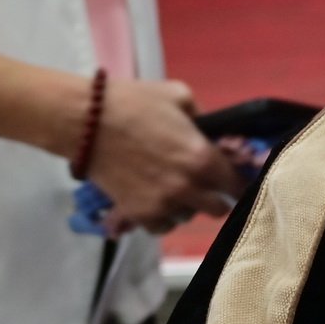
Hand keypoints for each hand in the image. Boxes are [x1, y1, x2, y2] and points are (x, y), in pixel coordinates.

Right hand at [87, 80, 242, 235]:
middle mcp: (188, 187)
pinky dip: (163, 218)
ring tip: (176, 190)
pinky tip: (158, 202)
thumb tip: (210, 132)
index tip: (235, 180)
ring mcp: (162, 204)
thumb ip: (203, 117)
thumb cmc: (133, 103)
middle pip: (219, 208)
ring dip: (188, 207)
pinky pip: (162, 227)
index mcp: (203, 158)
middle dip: (217, 197)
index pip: (238, 184)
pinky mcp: (137, 214)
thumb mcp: (179, 96)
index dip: (240, 182)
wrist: (84, 122)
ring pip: (189, 217)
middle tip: (208, 186)